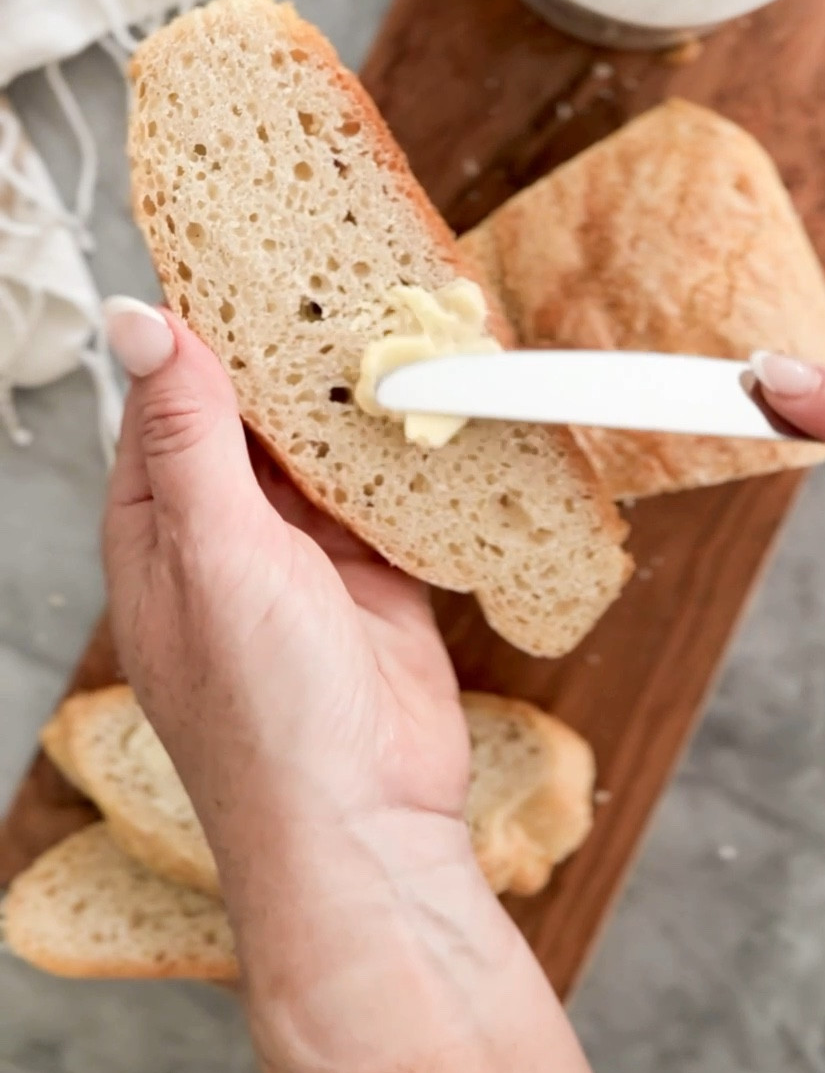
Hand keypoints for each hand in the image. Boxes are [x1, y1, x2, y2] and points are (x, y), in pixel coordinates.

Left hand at [101, 297, 472, 937]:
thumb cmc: (262, 708)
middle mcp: (226, 534)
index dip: (207, 326)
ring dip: (359, 393)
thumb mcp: (213, 548)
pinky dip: (411, 447)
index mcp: (159, 525)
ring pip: (329, 446)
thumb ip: (188, 430)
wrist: (362, 822)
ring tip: (399, 314)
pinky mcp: (376, 576)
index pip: (173, 396)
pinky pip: (390, 489)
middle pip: (257, 413)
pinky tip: (437, 395)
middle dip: (296, 352)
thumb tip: (139, 320)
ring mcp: (303, 556)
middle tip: (343, 269)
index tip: (247, 250)